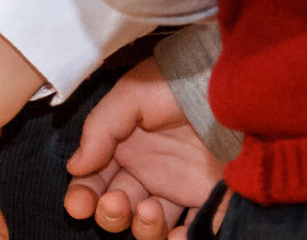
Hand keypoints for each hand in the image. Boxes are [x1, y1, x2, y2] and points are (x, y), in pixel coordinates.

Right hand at [65, 60, 220, 237]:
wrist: (231, 82)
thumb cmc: (179, 83)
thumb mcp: (133, 94)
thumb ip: (100, 128)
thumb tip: (75, 166)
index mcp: (128, 147)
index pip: (96, 181)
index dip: (83, 196)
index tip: (79, 205)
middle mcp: (151, 171)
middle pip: (119, 208)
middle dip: (110, 214)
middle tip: (118, 203)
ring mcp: (181, 187)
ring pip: (151, 227)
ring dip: (143, 229)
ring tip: (151, 210)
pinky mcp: (211, 199)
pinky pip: (194, 231)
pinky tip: (180, 235)